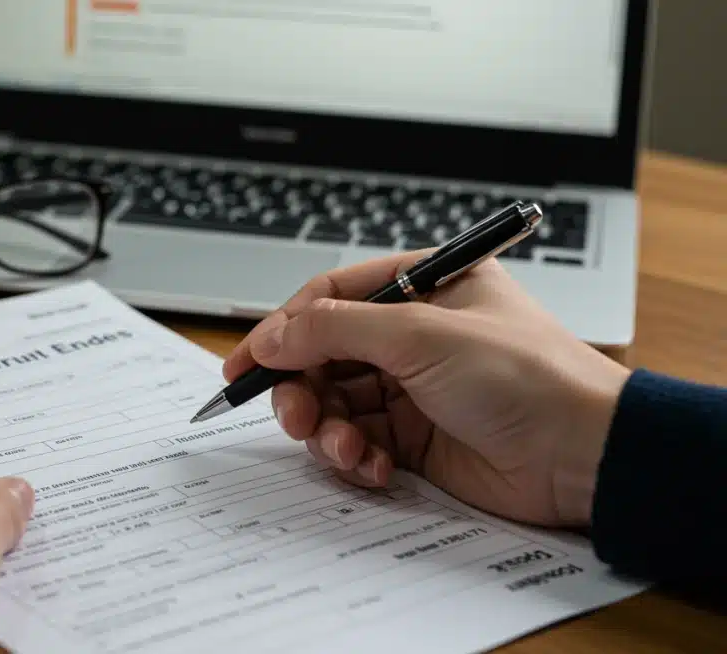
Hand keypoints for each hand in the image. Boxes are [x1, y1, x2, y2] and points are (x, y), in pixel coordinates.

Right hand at [223, 251, 631, 527]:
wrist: (584, 456)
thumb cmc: (524, 377)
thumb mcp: (419, 335)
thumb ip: (333, 329)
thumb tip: (268, 338)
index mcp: (422, 288)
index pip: (330, 298)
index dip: (281, 330)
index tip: (243, 365)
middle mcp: (414, 335)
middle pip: (323, 356)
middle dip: (301, 389)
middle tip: (295, 416)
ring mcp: (414, 389)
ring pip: (335, 403)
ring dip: (328, 429)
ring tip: (345, 448)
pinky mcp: (416, 439)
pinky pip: (359, 442)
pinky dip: (355, 457)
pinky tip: (374, 468)